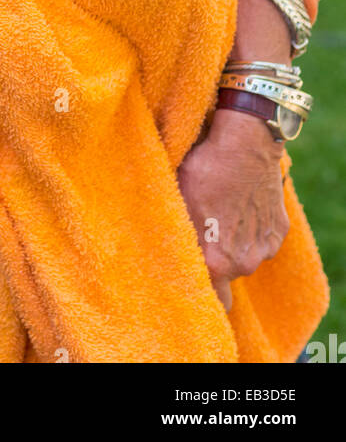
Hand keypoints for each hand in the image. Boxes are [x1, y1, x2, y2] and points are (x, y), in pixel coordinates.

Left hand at [177, 107, 288, 312]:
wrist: (244, 143)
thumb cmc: (204, 170)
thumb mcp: (179, 202)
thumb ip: (178, 238)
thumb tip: (164, 255)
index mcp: (215, 262)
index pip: (209, 298)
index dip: (198, 286)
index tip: (190, 271)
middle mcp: (243, 264)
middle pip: (226, 274)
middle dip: (215, 259)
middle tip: (204, 231)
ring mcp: (264, 248)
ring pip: (244, 256)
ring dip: (234, 243)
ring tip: (222, 212)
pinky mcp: (278, 231)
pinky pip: (260, 239)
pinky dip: (252, 228)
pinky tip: (240, 203)